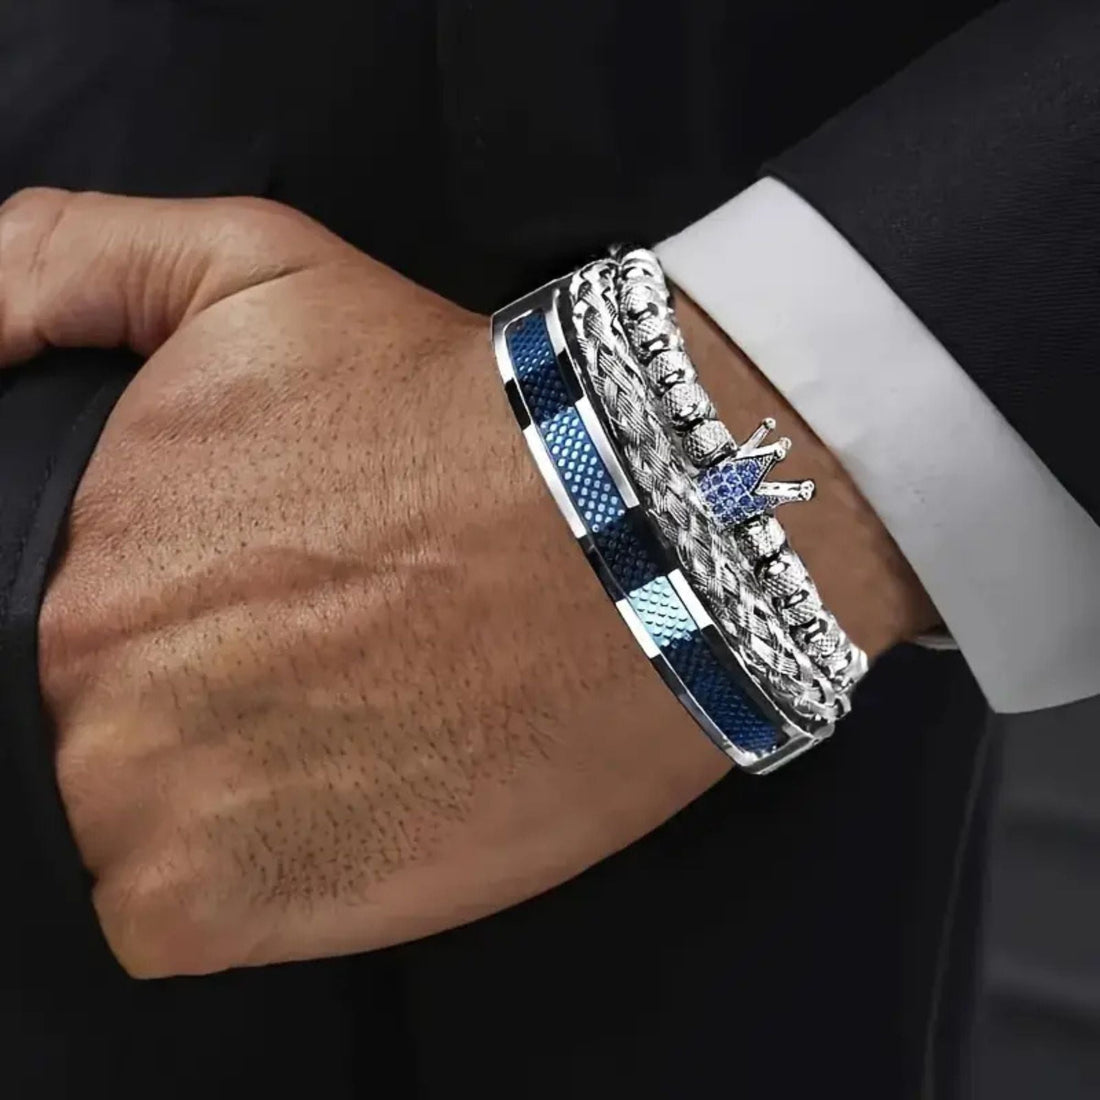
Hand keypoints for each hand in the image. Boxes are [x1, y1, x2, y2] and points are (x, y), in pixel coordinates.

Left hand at [0, 189, 933, 977]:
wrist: (627, 542)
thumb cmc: (447, 412)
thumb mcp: (254, 273)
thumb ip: (63, 268)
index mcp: (76, 572)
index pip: (59, 629)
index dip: (167, 622)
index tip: (254, 607)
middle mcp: (88, 700)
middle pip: (100, 728)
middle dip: (194, 700)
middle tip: (319, 662)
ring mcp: (150, 818)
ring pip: (133, 828)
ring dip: (219, 794)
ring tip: (342, 734)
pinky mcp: (226, 911)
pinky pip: (178, 919)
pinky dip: (247, 877)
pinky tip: (338, 806)